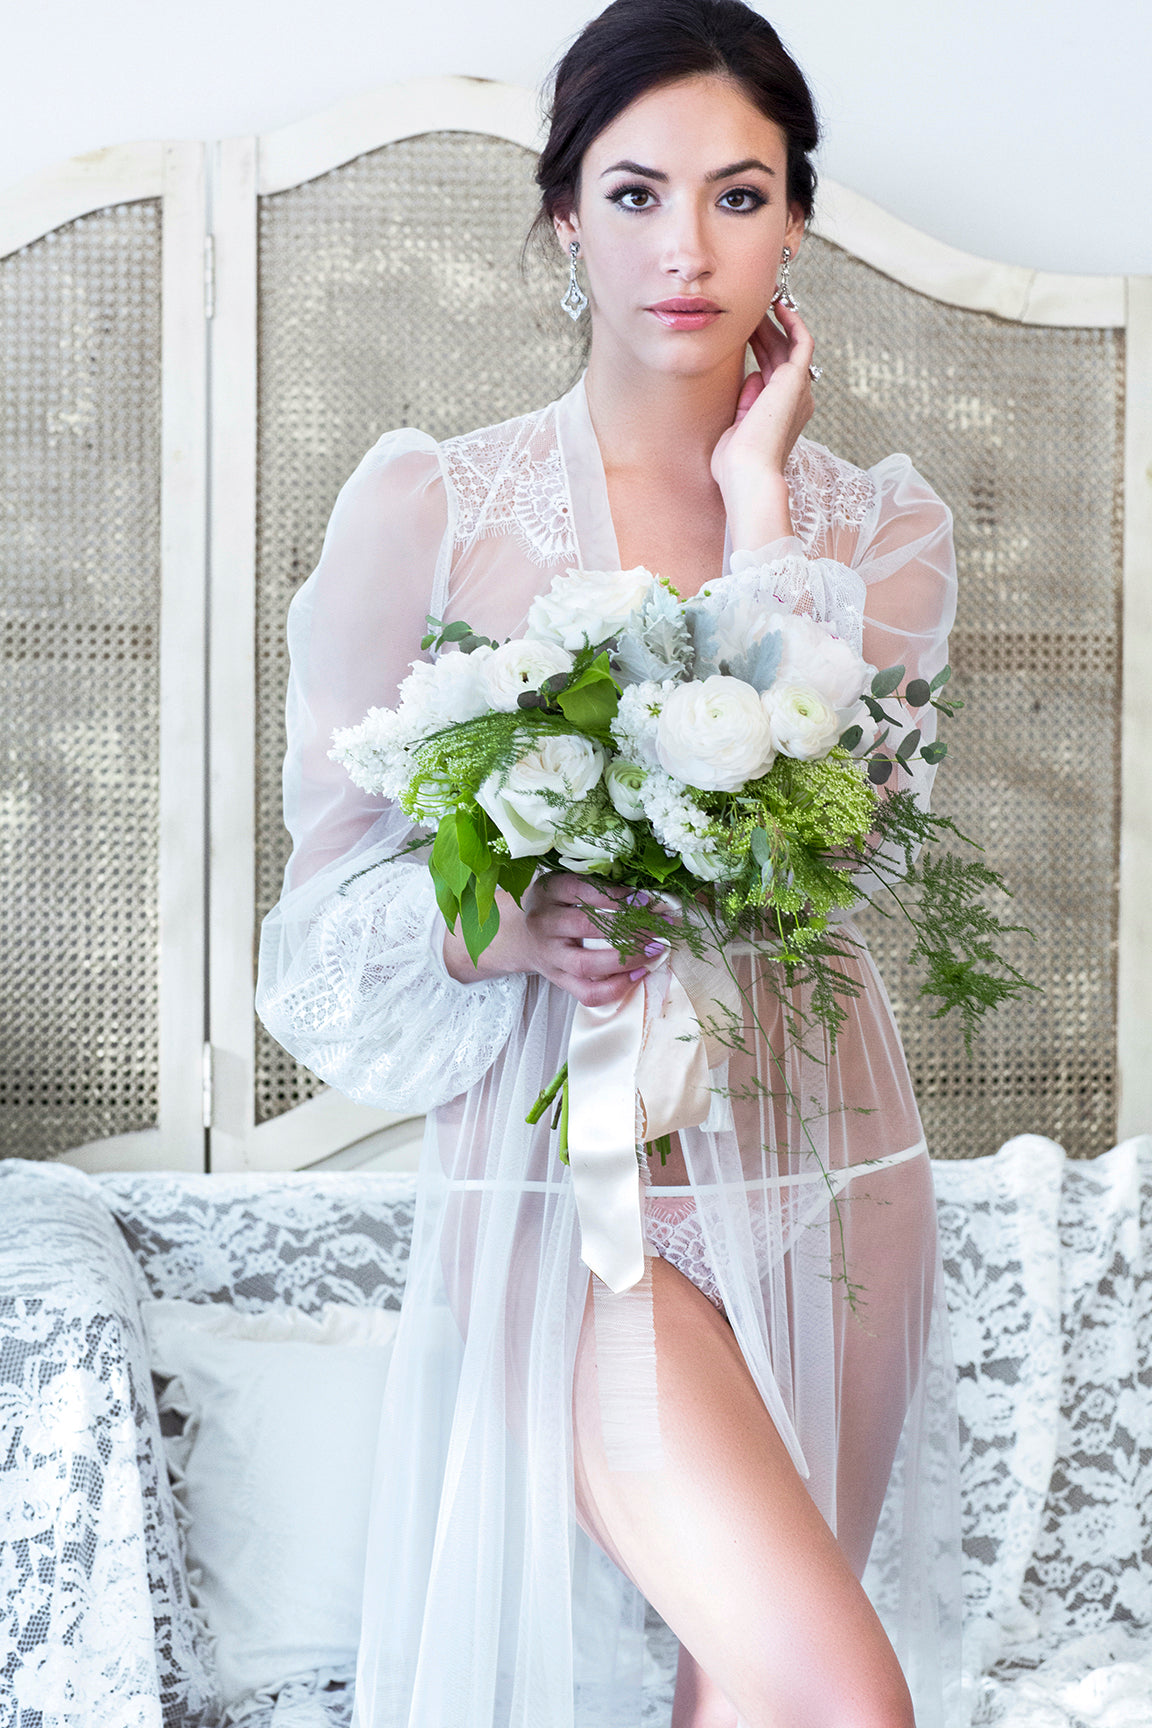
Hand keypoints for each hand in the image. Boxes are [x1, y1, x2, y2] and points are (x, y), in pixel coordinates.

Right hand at [520, 874, 668, 1007]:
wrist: (521, 934)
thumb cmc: (555, 903)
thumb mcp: (566, 883)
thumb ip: (597, 884)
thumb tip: (644, 895)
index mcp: (548, 891)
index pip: (582, 890)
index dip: (616, 896)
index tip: (644, 900)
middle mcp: (544, 923)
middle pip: (585, 927)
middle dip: (627, 928)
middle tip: (658, 927)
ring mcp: (550, 956)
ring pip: (586, 965)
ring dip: (625, 959)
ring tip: (654, 950)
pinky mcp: (558, 980)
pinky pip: (587, 993)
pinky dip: (616, 988)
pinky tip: (639, 973)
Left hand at [710, 301, 815, 548]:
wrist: (747, 474)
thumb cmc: (735, 463)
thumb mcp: (736, 426)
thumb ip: (746, 402)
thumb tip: (752, 376)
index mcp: (781, 413)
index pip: (772, 370)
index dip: (759, 346)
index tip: (743, 330)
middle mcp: (795, 400)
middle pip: (781, 354)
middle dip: (765, 329)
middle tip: (748, 309)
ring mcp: (798, 390)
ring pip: (790, 345)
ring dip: (774, 322)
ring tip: (759, 302)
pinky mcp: (796, 381)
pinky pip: (802, 343)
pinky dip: (793, 323)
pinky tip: (778, 307)